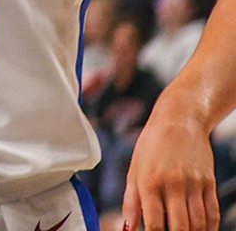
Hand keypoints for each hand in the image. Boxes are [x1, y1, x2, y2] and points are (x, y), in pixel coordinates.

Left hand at [126, 94, 219, 230]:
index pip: (154, 223)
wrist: (179, 121)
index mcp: (150, 182)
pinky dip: (210, 227)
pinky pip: (213, 212)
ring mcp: (194, 184)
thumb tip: (128, 228)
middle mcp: (173, 184)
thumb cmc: (151, 146)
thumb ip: (131, 201)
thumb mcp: (134, 170)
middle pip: (180, 227)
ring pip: (198, 223)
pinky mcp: (209, 182)